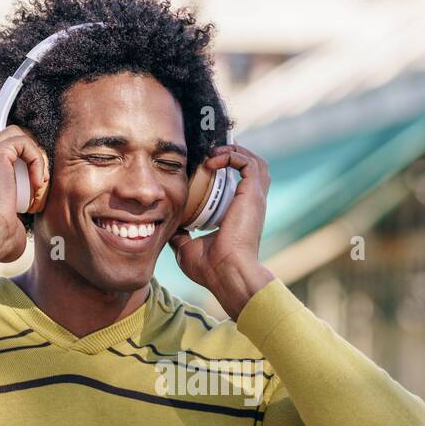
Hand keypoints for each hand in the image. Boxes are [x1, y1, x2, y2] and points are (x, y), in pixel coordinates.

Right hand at [0, 110, 48, 264]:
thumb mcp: (4, 224)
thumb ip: (10, 217)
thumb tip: (18, 227)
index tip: (4, 150)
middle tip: (13, 133)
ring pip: (10, 132)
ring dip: (32, 153)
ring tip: (38, 180)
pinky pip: (23, 143)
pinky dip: (37, 160)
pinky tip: (38, 183)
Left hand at [168, 142, 274, 319]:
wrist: (227, 274)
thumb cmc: (211, 268)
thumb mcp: (187, 247)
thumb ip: (180, 234)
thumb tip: (168, 228)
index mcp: (240, 215)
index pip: (241, 184)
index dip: (227, 171)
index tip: (205, 165)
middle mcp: (251, 205)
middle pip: (254, 169)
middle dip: (235, 154)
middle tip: (211, 154)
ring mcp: (254, 199)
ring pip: (256, 162)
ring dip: (235, 151)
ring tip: (212, 154)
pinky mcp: (253, 194)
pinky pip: (248, 163)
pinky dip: (231, 155)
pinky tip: (212, 161)